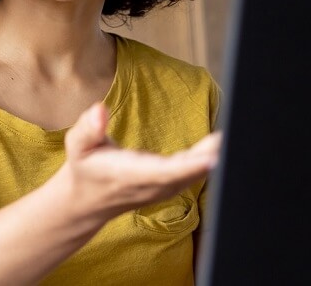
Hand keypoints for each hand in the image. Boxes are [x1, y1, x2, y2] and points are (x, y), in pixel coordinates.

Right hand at [58, 102, 220, 219]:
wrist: (88, 200)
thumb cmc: (85, 168)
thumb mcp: (77, 145)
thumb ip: (88, 127)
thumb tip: (100, 109)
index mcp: (129, 175)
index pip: (164, 172)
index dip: (189, 166)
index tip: (211, 157)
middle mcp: (152, 185)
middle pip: (189, 173)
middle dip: (213, 155)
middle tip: (232, 133)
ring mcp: (164, 188)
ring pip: (196, 174)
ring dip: (215, 157)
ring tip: (233, 132)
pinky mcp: (171, 186)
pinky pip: (195, 173)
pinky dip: (211, 160)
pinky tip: (222, 143)